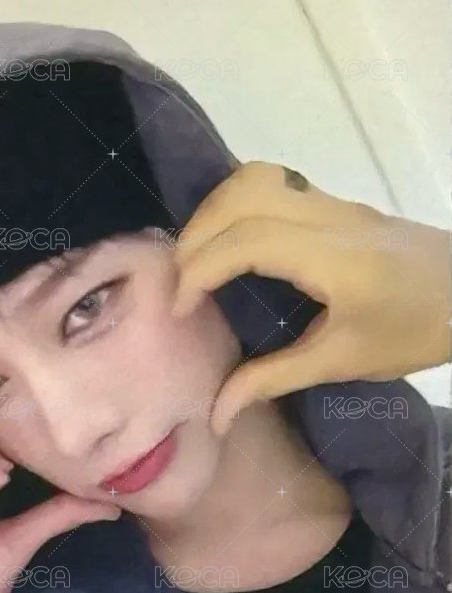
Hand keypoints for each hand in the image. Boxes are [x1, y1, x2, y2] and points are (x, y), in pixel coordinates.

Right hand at [172, 161, 450, 434]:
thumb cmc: (413, 331)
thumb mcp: (343, 361)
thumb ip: (273, 379)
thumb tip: (217, 415)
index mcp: (331, 257)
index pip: (245, 240)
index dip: (199, 270)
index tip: (179, 310)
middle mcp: (327, 216)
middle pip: (241, 196)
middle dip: (195, 236)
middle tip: (179, 285)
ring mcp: (332, 202)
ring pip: (255, 178)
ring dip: (212, 212)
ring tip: (197, 258)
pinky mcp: (335, 203)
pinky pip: (272, 184)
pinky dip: (234, 206)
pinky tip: (229, 242)